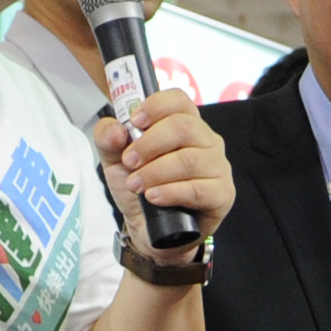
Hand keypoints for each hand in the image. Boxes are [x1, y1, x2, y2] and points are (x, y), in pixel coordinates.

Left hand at [93, 83, 232, 246]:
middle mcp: (207, 141)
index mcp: (185, 124)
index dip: (156, 106)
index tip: (134, 123)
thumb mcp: (115, 161)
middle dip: (150, 144)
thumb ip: (108, 140)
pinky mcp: (222, 195)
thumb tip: (116, 130)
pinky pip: (199, 189)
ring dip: (156, 172)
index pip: (179, 100)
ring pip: (190, 160)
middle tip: (129, 161)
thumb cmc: (140, 188)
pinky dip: (171, 192)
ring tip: (136, 185)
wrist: (151, 230)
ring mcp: (219, 167)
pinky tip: (154, 197)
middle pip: (184, 127)